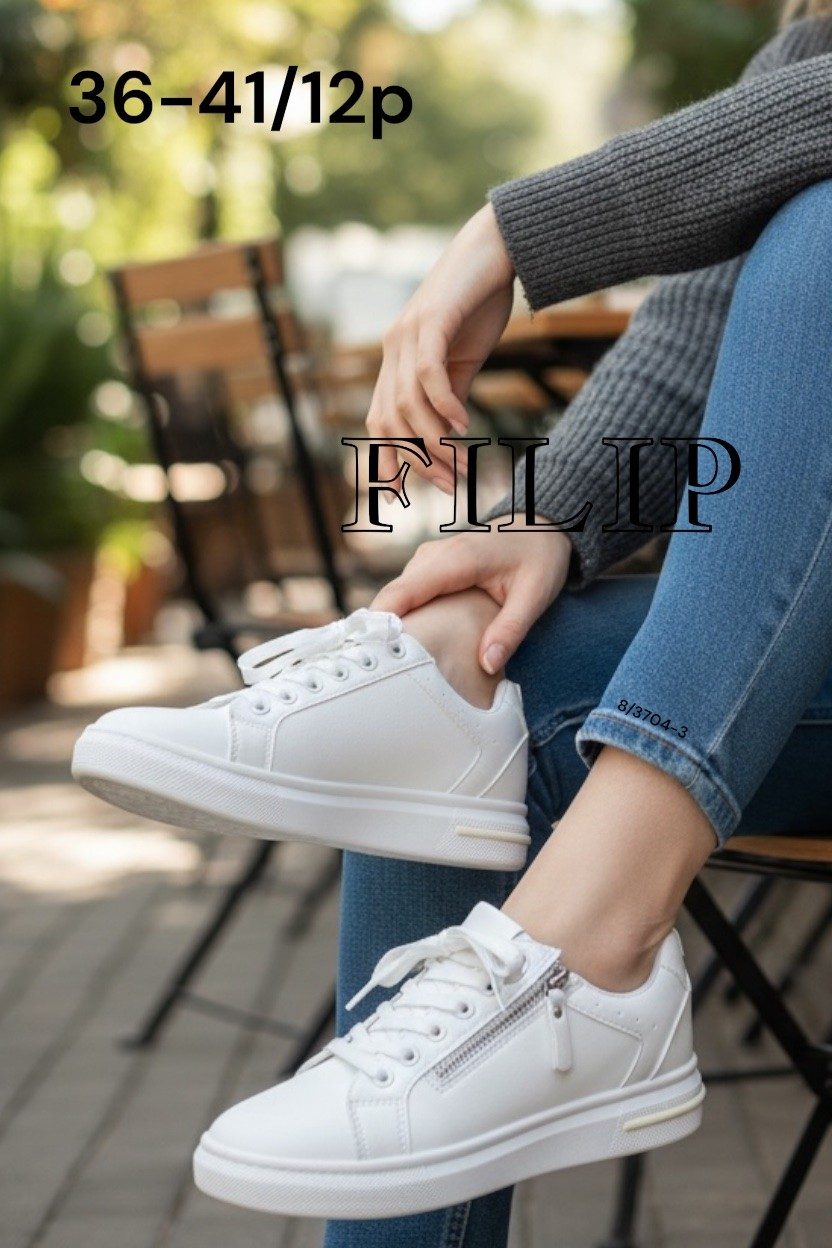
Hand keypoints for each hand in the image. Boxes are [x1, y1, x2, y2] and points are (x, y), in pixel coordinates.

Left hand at [367, 204, 514, 494]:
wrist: (496, 247)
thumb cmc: (481, 303)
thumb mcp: (464, 359)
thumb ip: (449, 396)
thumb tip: (446, 437)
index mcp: (396, 361)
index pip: (381, 422)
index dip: (394, 459)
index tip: (416, 491)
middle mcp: (393, 348)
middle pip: (390, 420)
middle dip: (418, 459)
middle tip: (450, 483)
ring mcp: (408, 333)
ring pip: (407, 403)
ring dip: (433, 439)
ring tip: (460, 461)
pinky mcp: (432, 319)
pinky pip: (429, 373)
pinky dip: (443, 404)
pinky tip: (462, 423)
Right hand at [373, 525, 572, 672]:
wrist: (543, 528)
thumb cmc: (540, 559)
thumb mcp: (535, 596)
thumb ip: (510, 631)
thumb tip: (487, 665)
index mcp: (457, 560)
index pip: (406, 590)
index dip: (382, 619)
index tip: (367, 651)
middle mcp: (435, 555)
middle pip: (393, 595)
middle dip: (380, 628)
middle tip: (374, 669)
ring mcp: (429, 558)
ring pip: (398, 595)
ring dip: (391, 624)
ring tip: (386, 661)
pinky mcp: (430, 566)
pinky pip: (407, 593)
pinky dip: (403, 616)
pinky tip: (407, 643)